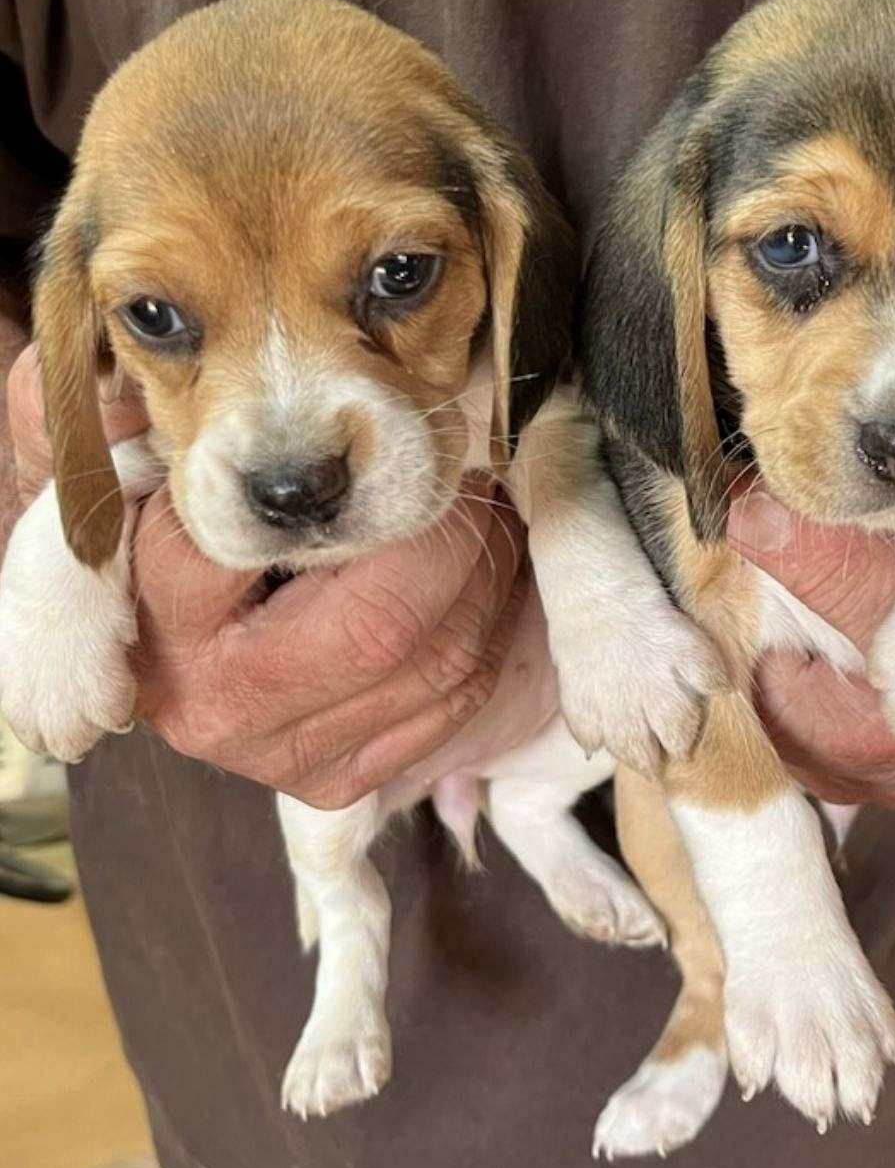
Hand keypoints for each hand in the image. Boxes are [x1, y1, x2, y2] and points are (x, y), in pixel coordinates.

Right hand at [6, 345, 554, 808]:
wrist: (161, 640)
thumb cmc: (168, 530)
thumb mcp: (137, 467)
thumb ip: (132, 421)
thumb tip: (148, 384)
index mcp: (160, 608)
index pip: (284, 540)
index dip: (373, 482)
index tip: (400, 437)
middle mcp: (213, 700)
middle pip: (381, 623)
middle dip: (450, 540)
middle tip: (466, 478)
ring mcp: (277, 755)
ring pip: (437, 665)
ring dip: (486, 581)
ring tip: (478, 519)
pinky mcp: (334, 783)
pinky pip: (454, 706)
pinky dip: (489, 634)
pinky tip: (475, 587)